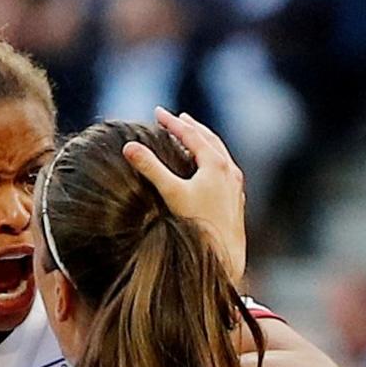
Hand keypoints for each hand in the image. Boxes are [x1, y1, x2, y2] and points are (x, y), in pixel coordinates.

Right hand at [123, 107, 246, 283]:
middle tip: (176, 118)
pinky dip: (213, 160)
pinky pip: (225, 169)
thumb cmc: (197, 224)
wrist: (224, 254)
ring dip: (204, 142)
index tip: (157, 112)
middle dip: (190, 127)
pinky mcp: (236, 198)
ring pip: (220, 154)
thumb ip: (150, 169)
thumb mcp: (170, 193)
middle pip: (208, 139)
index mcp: (214, 164)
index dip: (172, 122)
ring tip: (192, 136)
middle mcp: (228, 170)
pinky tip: (209, 168)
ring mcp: (234, 184)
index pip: (190, 134)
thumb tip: (129, 147)